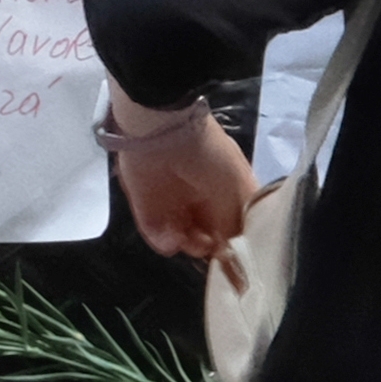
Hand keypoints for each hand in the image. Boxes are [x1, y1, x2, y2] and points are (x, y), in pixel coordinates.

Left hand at [109, 105, 257, 264]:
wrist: (162, 129)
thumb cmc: (208, 157)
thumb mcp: (236, 188)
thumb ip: (234, 222)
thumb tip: (230, 248)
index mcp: (227, 190)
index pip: (232, 224)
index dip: (232, 241)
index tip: (231, 252)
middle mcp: (200, 198)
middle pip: (206, 234)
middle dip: (207, 246)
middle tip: (205, 245)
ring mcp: (171, 202)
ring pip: (181, 236)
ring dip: (185, 245)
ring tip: (186, 241)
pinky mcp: (144, 204)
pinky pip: (154, 231)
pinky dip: (162, 241)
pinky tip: (171, 241)